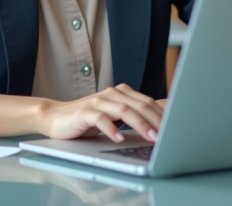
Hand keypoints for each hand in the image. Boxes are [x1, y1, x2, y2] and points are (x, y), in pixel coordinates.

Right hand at [39, 84, 163, 142]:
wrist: (54, 117)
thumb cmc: (86, 120)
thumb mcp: (112, 117)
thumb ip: (131, 116)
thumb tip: (159, 125)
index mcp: (121, 93)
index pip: (147, 102)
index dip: (163, 114)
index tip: (177, 127)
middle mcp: (111, 94)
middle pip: (139, 105)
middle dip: (156, 120)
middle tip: (168, 136)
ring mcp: (97, 102)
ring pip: (123, 110)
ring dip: (140, 125)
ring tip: (151, 137)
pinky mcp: (84, 112)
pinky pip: (100, 119)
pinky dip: (111, 128)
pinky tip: (119, 138)